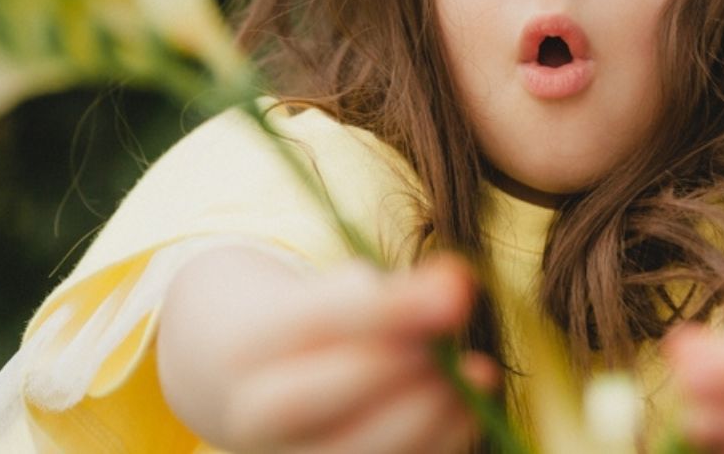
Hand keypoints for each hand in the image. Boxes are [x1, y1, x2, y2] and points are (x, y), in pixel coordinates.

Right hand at [158, 248, 498, 453]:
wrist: (267, 393)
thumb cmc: (319, 335)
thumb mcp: (340, 298)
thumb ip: (395, 293)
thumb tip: (456, 285)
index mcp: (246, 348)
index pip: (312, 322)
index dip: (388, 308)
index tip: (456, 288)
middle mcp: (250, 416)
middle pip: (306, 399)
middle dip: (393, 369)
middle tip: (454, 345)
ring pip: (346, 452)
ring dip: (426, 416)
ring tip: (477, 374)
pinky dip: (436, 444)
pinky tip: (468, 408)